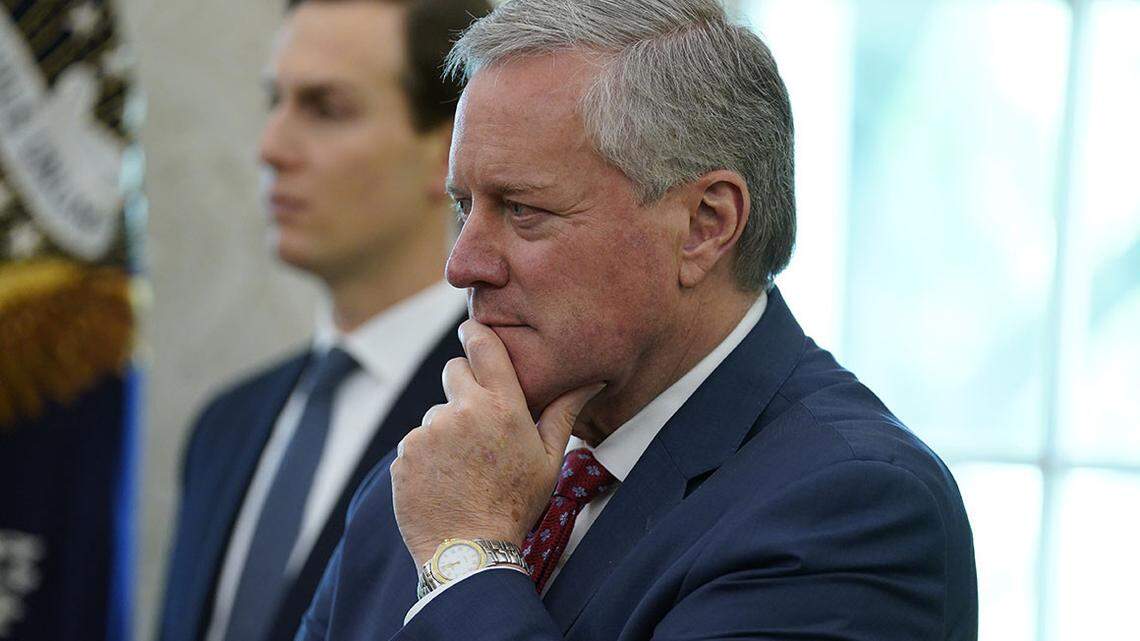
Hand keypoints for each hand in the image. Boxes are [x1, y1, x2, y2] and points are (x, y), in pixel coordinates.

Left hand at [391, 319, 603, 566]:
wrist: (471, 552)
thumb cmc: (517, 505)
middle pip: (454, 371)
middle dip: (464, 387)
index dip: (475, 334)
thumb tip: (592, 380)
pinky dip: (427, 457)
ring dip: (446, 430)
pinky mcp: (404, 455)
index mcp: (501, 407)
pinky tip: (444, 482)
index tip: (472, 333)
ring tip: (463, 468)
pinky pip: (416, 443)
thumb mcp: (549, 459)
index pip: (482, 345)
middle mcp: (461, 412)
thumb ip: (564, 412)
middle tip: (478, 423)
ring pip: (435, 413)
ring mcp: (428, 432)